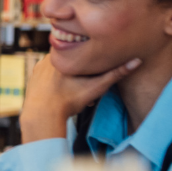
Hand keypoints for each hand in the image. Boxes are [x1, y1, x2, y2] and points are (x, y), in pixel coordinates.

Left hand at [19, 56, 140, 142]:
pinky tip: (61, 91)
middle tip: (84, 90)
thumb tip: (137, 61)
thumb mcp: (96, 87)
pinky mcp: (34, 76)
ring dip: (70, 78)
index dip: (93, 67)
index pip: (84, 54)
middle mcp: (50, 56)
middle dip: (82, 75)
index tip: (94, 79)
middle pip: (74, 62)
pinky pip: (50, 75)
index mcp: (65, 54)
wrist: (42, 116)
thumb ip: (116, 74)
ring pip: (62, 68)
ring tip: (73, 93)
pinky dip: (57, 81)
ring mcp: (40, 66)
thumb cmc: (69, 101)